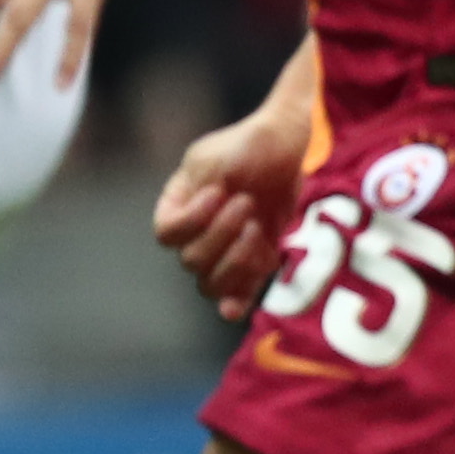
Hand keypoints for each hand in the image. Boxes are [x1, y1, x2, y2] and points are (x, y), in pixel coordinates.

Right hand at [153, 97, 313, 321]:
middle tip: (248, 202)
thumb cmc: (249, 144)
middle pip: (191, 259)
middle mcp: (195, 232)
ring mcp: (224, 250)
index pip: (167, 233)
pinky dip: (236, 301)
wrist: (287, 148)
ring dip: (235, 263)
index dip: (192, 221)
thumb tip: (209, 211)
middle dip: (222, 234)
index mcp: (178, 204)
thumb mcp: (217, 154)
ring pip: (211, 283)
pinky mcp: (253, 261)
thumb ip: (202, 185)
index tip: (220, 192)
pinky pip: (238, 294)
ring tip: (257, 230)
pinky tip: (235, 309)